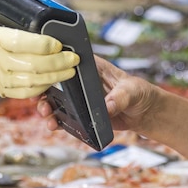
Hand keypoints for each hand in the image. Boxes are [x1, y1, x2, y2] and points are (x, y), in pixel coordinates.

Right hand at [0, 10, 79, 98]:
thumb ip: (2, 19)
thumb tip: (25, 16)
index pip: (25, 43)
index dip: (46, 45)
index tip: (59, 42)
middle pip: (36, 65)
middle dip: (60, 63)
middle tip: (74, 57)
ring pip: (34, 81)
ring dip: (55, 77)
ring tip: (70, 70)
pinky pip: (24, 92)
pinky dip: (42, 88)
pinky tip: (52, 81)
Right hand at [37, 56, 156, 132]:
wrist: (145, 113)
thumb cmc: (140, 93)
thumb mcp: (132, 91)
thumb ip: (120, 98)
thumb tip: (107, 107)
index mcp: (93, 67)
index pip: (69, 61)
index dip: (52, 66)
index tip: (42, 74)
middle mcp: (83, 82)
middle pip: (57, 82)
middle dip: (45, 91)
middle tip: (42, 101)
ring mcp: (81, 98)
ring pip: (57, 100)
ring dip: (48, 107)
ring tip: (47, 116)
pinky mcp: (83, 114)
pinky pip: (66, 117)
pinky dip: (58, 122)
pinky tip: (54, 126)